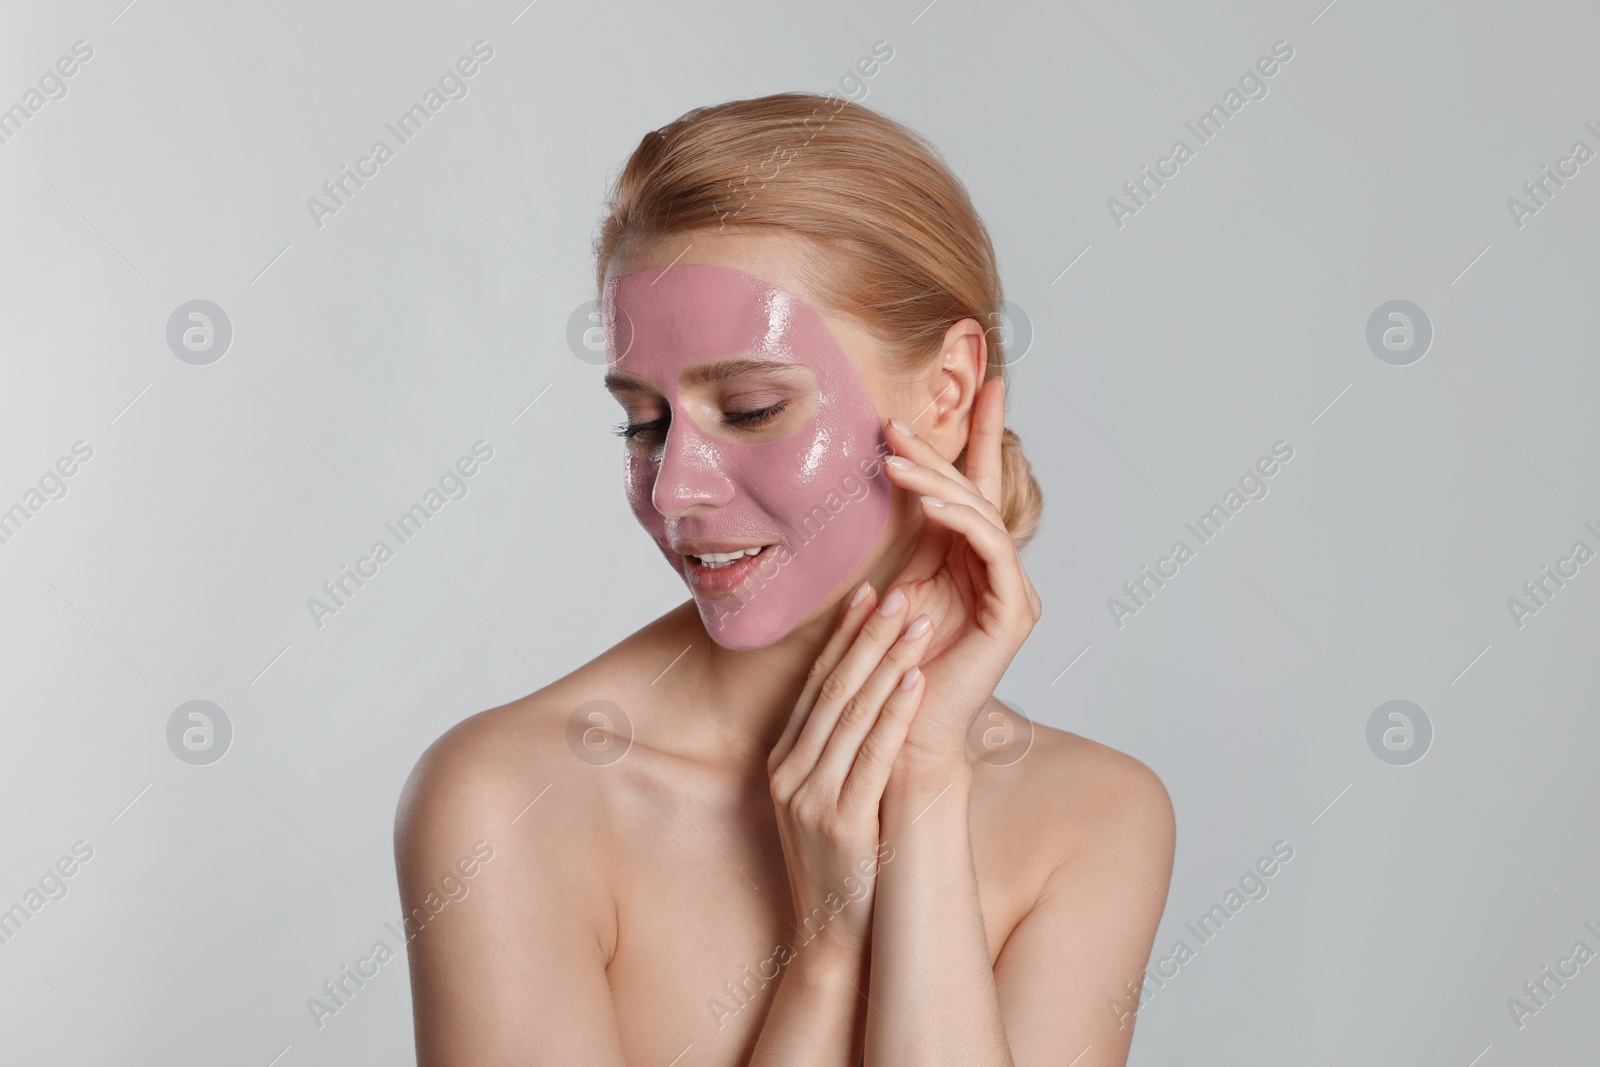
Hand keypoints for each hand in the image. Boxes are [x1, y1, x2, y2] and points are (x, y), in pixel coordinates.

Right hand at [766, 582, 934, 962]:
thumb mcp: (829, 801)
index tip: (868, 594)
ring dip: (887, 661)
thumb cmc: (846, 866)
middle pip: (830, 689)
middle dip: (866, 636)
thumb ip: (842, 752)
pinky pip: (872, 755)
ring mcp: (810, 799)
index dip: (841, 637)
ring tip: (917, 620)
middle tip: (897, 592)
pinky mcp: (840, 823)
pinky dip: (895, 713)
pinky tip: (917, 680)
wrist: (837, 938)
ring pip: (851, 714)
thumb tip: (874, 698)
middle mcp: (789, 775)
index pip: (814, 685)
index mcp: (783, 764)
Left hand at [879, 377, 1042, 769]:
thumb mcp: (893, 579)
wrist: (897, 730)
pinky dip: (961, 519)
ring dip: (938, 480)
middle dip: (946, 449)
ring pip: (983, 514)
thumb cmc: (887, 663)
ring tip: (895, 457)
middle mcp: (998, 571)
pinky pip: (992, 548)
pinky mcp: (1013, 612)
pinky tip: (927, 501)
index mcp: (970, 560)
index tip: (979, 380)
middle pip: (978, 492)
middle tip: (901, 419)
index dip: (979, 433)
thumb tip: (893, 471)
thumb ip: (907, 533)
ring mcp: (1010, 591)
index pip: (978, 484)